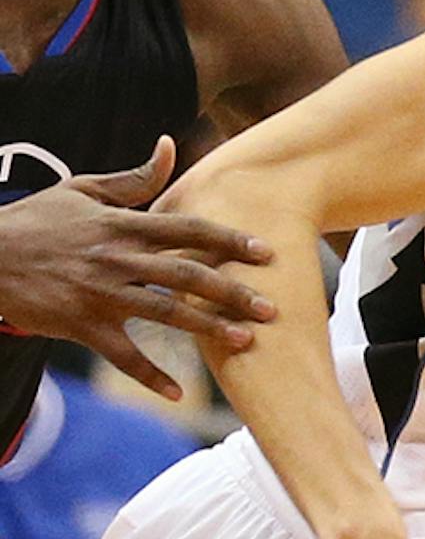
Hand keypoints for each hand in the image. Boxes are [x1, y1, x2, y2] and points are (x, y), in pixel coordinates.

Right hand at [0, 136, 275, 398]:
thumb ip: (134, 178)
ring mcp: (100, 294)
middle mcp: (117, 258)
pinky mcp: (80, 325)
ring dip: (209, 330)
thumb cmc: (37, 221)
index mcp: (122, 225)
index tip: (267, 251)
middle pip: (188, 275)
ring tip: (247, 341)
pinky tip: (177, 393)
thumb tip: (172, 146)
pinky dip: (149, 375)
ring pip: (166, 313)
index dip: (230, 240)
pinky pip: (122, 355)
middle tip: (273, 306)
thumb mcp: (82, 190)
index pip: (188, 230)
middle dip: (234, 291)